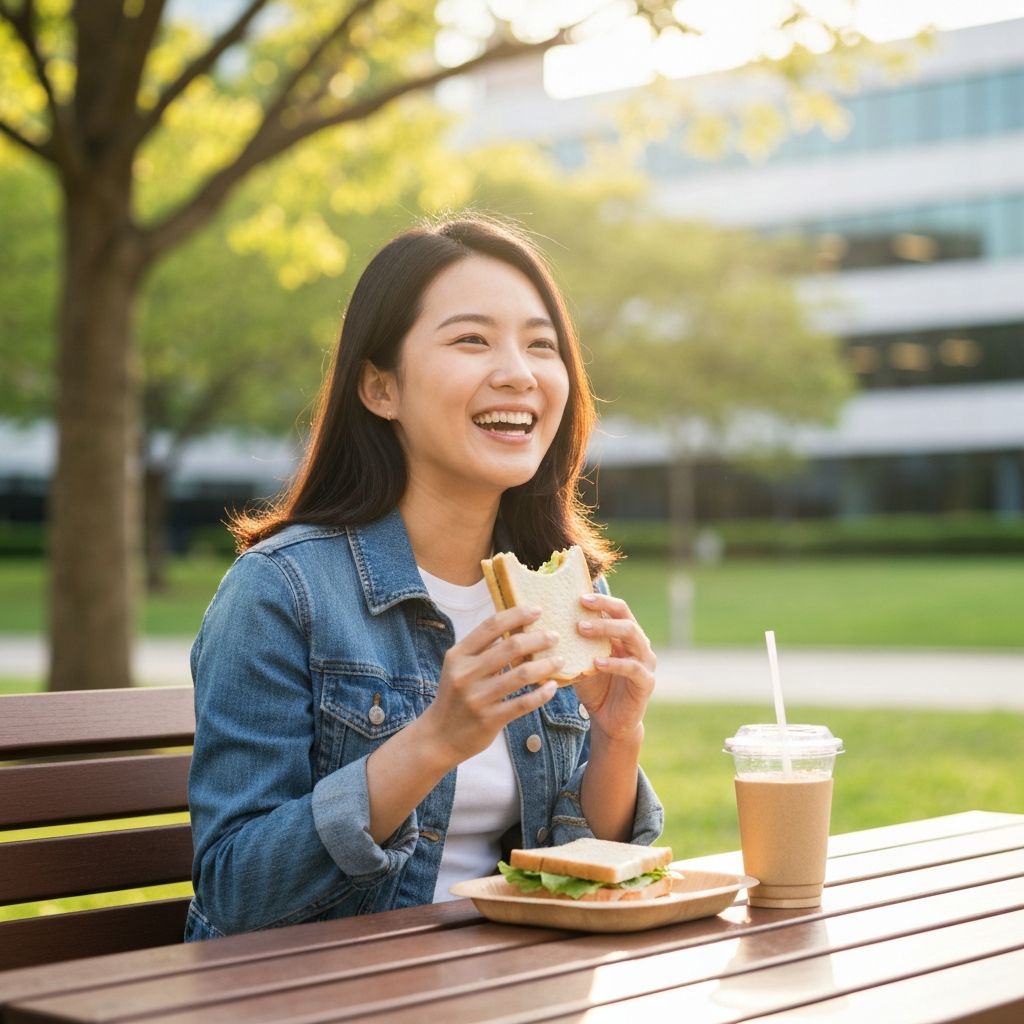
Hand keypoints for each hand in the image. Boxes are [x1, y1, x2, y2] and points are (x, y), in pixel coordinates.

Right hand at [418, 605, 561, 766]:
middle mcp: (466, 674)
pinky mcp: (489, 719)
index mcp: (458, 655)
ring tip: (560, 660)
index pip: (490, 626)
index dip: (516, 615)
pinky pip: (523, 703)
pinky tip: (553, 686)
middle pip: (510, 647)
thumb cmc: (455, 696)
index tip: (537, 610)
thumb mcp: (459, 668)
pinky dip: (542, 693)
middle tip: (554, 636)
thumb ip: (482, 649)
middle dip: (538, 638)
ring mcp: (478, 698)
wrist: (439, 737)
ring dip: (546, 665)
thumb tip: (516, 626)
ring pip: (521, 674)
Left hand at [572, 593, 655, 742]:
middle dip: (603, 610)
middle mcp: (639, 644)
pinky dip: (614, 663)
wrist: (609, 721)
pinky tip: (596, 662)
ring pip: (632, 636)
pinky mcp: (646, 682)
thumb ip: (575, 644)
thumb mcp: (582, 662)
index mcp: (625, 635)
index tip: (579, 597)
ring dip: (606, 630)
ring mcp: (645, 662)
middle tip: (579, 610)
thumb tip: (544, 626)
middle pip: (626, 617)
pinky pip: (633, 668)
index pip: (618, 608)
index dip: (601, 600)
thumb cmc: (595, 688)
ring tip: (582, 630)